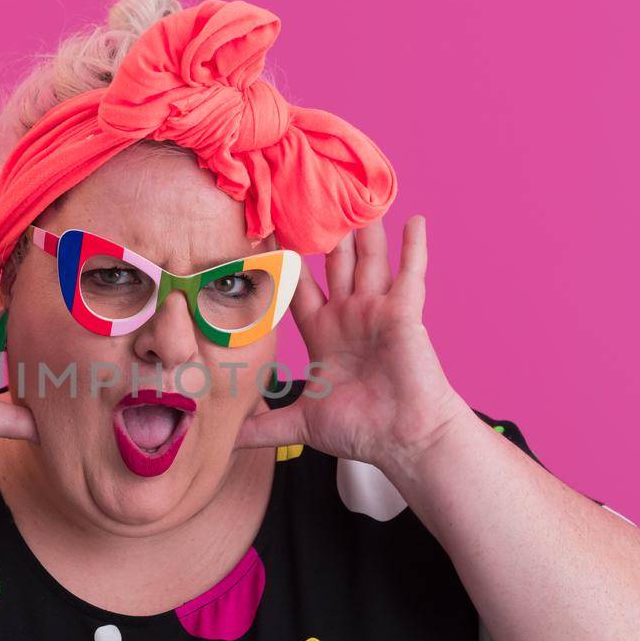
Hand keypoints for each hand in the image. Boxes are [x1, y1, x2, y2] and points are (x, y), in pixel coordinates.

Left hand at [237, 214, 467, 472]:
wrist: (404, 440)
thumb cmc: (361, 431)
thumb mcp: (300, 424)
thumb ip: (263, 429)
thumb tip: (225, 443)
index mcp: (323, 335)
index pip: (297, 290)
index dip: (283, 266)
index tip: (265, 236)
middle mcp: (349, 316)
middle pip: (333, 265)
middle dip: (323, 235)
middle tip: (310, 198)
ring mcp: (378, 311)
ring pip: (368, 260)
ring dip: (362, 231)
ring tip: (354, 198)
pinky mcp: (405, 313)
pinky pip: (411, 273)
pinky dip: (414, 246)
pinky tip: (414, 219)